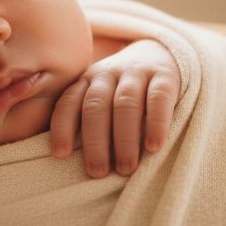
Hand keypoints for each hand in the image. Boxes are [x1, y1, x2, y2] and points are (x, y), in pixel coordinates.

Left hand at [50, 39, 180, 177]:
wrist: (162, 53)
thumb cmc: (123, 91)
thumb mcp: (101, 96)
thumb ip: (84, 118)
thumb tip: (64, 159)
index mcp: (87, 80)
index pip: (69, 102)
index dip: (62, 127)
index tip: (60, 154)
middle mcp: (108, 73)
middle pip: (96, 106)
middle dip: (95, 141)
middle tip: (98, 172)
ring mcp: (136, 72)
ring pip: (125, 103)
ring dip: (124, 139)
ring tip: (126, 168)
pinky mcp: (165, 76)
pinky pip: (158, 98)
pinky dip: (156, 123)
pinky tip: (153, 147)